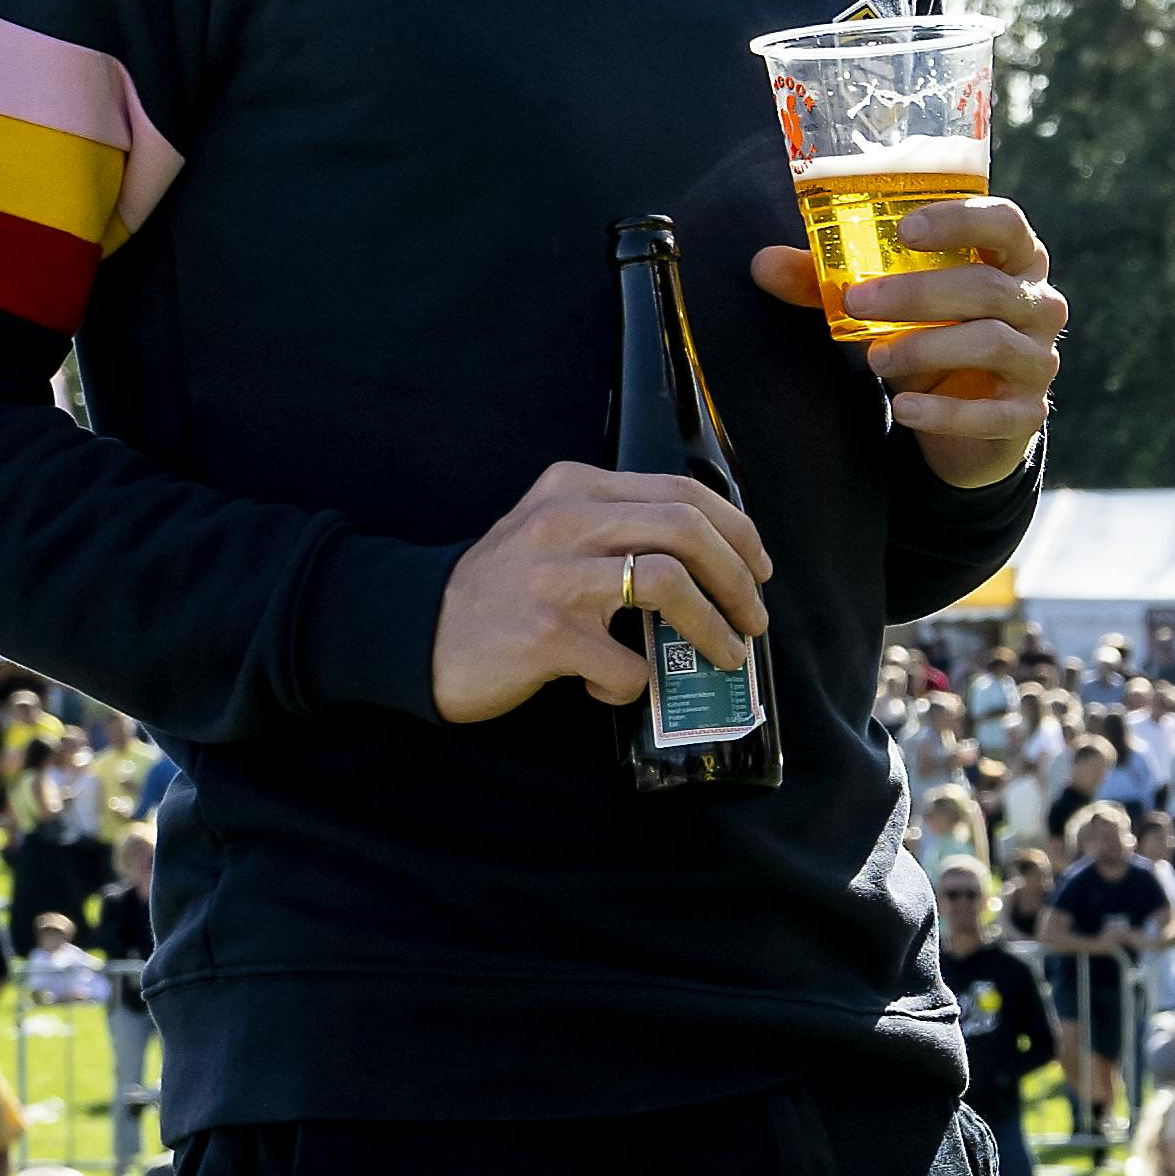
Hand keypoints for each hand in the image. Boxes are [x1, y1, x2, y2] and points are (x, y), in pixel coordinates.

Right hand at [433, 459, 776, 715]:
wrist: (416, 633)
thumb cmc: (501, 589)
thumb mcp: (553, 532)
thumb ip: (618, 527)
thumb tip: (713, 558)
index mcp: (575, 487)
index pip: (680, 491)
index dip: (737, 530)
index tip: (759, 568)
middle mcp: (565, 520)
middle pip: (686, 528)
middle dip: (738, 578)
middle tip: (754, 617)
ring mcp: (554, 578)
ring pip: (669, 583)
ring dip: (712, 627)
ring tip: (726, 655)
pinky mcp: (545, 636)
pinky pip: (624, 663)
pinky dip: (633, 683)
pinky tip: (612, 688)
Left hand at [755, 196, 1064, 488]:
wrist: (967, 422)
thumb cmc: (932, 338)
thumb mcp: (885, 307)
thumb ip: (827, 283)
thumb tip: (761, 264)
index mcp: (1013, 258)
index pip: (1005, 222)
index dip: (961, 220)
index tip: (905, 230)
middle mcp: (1037, 303)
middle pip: (988, 286)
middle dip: (918, 293)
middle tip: (858, 304)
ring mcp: (1038, 359)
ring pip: (990, 343)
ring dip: (925, 349)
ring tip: (874, 360)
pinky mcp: (1027, 413)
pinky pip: (992, 412)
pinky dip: (942, 412)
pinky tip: (902, 412)